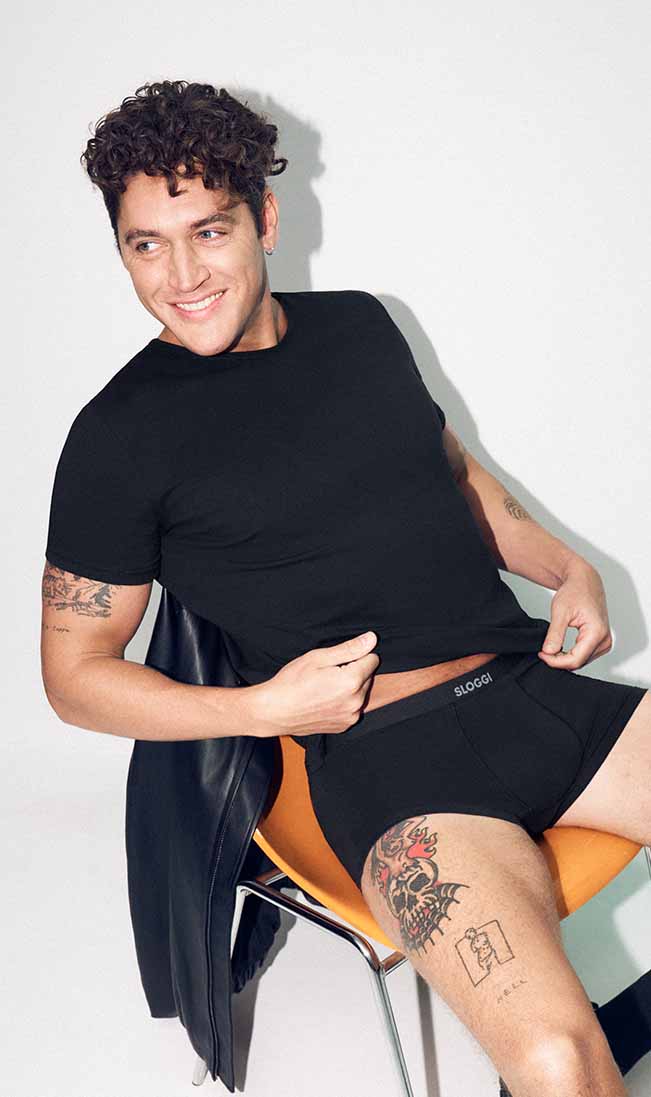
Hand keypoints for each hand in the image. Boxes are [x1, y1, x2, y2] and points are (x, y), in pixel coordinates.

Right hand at [246, 630, 379, 738]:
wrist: (274, 711)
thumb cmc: (292, 682)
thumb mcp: (318, 657)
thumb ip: (349, 648)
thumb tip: (372, 639)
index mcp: (352, 681)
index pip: (372, 659)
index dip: (356, 655)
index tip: (338, 660)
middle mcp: (356, 702)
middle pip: (368, 677)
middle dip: (354, 671)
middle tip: (328, 672)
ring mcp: (350, 717)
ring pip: (361, 693)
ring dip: (350, 688)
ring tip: (324, 687)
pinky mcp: (344, 726)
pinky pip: (352, 708)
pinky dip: (343, 702)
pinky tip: (324, 699)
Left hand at [538, 561, 612, 668]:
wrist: (584, 582)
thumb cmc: (575, 591)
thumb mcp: (560, 612)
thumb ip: (555, 634)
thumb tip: (548, 652)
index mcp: (597, 632)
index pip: (575, 660)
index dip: (556, 661)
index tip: (542, 654)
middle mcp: (604, 639)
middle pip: (579, 662)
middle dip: (559, 660)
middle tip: (543, 651)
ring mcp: (604, 641)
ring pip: (582, 661)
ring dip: (565, 659)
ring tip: (551, 648)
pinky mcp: (601, 641)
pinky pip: (585, 655)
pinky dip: (571, 654)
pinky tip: (560, 648)